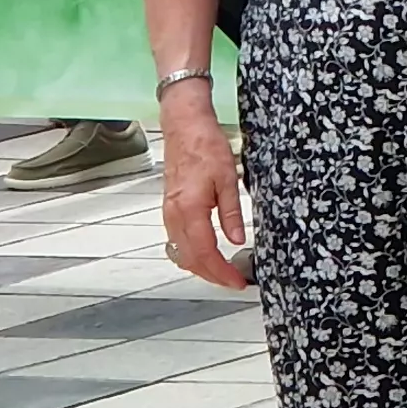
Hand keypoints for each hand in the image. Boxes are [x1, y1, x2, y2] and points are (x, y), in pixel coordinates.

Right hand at [158, 90, 253, 289]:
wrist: (185, 126)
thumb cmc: (206, 146)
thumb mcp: (229, 178)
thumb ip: (231, 212)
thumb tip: (237, 239)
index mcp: (190, 209)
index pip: (205, 253)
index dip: (221, 272)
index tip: (237, 282)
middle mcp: (174, 215)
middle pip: (190, 259)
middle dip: (212, 275)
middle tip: (233, 281)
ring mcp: (169, 213)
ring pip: (181, 253)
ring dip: (200, 267)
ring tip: (223, 272)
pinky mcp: (169, 208)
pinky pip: (177, 241)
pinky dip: (191, 253)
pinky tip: (206, 253)